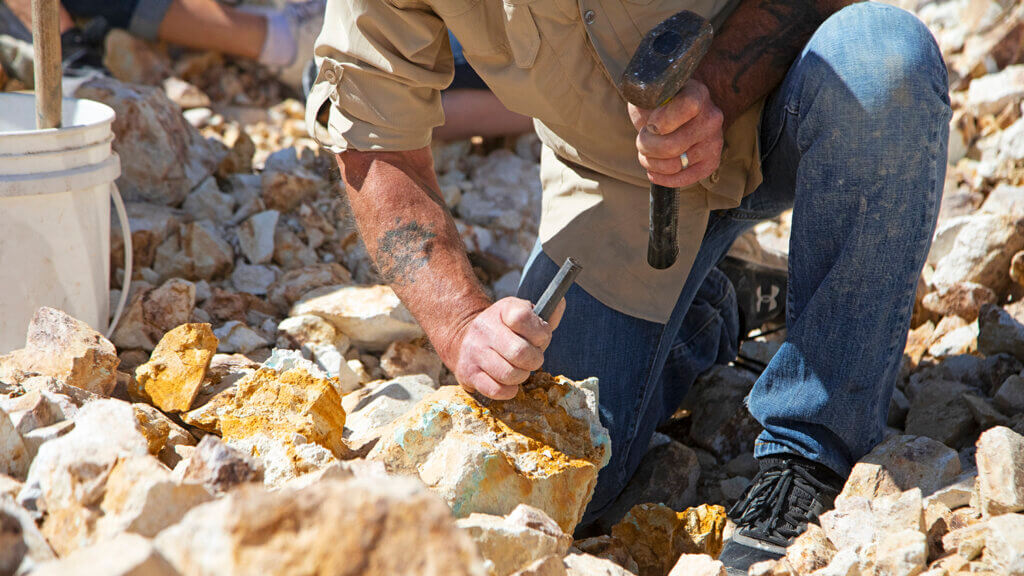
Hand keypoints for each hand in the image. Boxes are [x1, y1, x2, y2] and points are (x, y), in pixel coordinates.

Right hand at [448, 297, 564, 399]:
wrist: (466, 338)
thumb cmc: (506, 330)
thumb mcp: (524, 315)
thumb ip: (547, 314)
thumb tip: (561, 302)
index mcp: (503, 310)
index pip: (522, 318)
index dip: (538, 333)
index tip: (538, 338)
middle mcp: (485, 328)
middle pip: (520, 352)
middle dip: (534, 360)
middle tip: (532, 359)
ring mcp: (474, 351)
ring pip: (510, 374)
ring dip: (522, 376)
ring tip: (519, 369)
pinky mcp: (468, 373)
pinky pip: (496, 390)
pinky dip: (508, 391)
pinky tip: (508, 382)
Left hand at [628, 78, 723, 187]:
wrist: (671, 114)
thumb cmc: (656, 104)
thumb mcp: (648, 95)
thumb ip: (646, 101)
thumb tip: (650, 120)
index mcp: (697, 93)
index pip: (687, 107)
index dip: (662, 121)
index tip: (650, 124)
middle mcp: (711, 117)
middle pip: (672, 146)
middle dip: (647, 146)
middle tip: (642, 141)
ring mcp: (714, 141)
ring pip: (674, 165)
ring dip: (652, 163)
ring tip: (647, 154)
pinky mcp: (711, 161)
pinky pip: (686, 179)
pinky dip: (664, 178)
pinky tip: (654, 171)